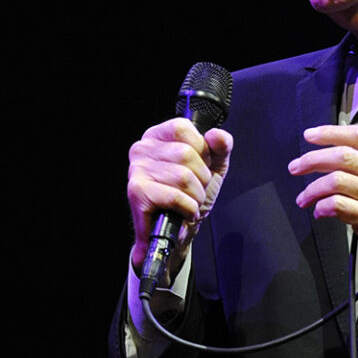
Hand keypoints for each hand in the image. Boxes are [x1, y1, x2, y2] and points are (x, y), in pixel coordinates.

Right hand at [127, 117, 233, 277]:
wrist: (181, 230)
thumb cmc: (192, 195)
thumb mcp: (213, 166)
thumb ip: (221, 147)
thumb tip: (217, 135)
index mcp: (158, 136)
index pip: (182, 127)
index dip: (200, 150)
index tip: (199, 167)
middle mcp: (142, 149)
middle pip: (185, 153)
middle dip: (201, 178)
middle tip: (194, 190)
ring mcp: (137, 170)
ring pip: (183, 176)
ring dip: (195, 196)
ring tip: (189, 202)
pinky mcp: (137, 192)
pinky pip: (176, 197)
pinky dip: (188, 208)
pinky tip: (184, 212)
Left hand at [288, 107, 357, 300]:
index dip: (330, 133)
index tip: (309, 136)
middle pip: (343, 156)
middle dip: (312, 160)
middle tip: (296, 168)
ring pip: (336, 181)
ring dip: (312, 190)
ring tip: (304, 198)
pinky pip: (337, 205)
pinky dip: (322, 207)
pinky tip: (320, 212)